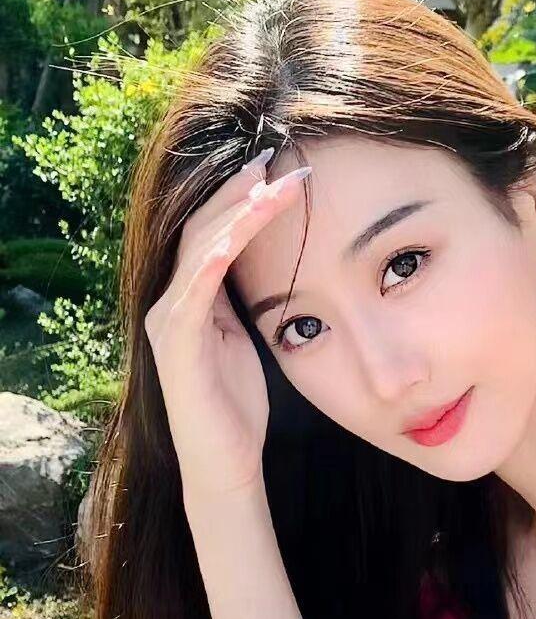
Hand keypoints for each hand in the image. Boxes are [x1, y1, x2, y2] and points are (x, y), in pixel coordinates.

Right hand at [142, 151, 310, 502]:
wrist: (226, 461)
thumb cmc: (241, 404)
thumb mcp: (251, 338)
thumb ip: (253, 301)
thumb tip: (281, 265)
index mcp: (195, 297)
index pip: (214, 229)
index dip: (243, 196)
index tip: (278, 166)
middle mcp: (174, 301)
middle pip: (202, 227)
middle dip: (239, 190)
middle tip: (275, 157)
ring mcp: (170, 321)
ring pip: (199, 250)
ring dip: (235, 215)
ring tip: (268, 185)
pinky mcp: (176, 346)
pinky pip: (193, 295)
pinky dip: (212, 262)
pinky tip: (233, 238)